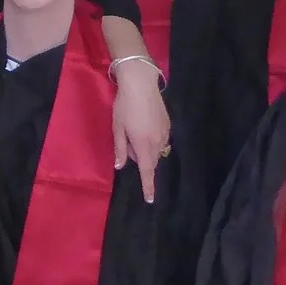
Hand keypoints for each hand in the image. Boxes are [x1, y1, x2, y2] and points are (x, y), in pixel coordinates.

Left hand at [111, 60, 170, 203]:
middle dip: (140, 158)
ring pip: (156, 150)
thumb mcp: (117, 128)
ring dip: (145, 148)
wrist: (141, 84)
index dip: (148, 186)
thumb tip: (120, 166)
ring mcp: (165, 133)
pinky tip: (143, 125)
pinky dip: (151, 140)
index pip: (147, 171)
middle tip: (127, 140)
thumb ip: (120, 149)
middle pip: (151, 160)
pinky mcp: (168, 125)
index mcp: (144, 145)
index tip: (150, 200)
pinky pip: (160, 140)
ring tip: (133, 130)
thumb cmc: (125, 106)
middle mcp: (158, 142)